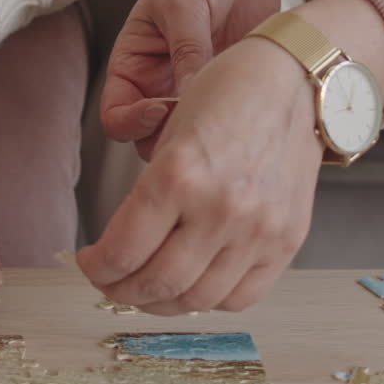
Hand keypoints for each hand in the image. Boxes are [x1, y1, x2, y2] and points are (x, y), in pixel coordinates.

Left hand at [79, 37, 319, 313]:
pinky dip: (209, 300)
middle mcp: (219, 207)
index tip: (90, 262)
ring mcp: (257, 229)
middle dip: (121, 290)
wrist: (294, 81)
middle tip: (110, 282)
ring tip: (147, 289)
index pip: (123, 251)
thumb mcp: (169, 135)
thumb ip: (147, 196)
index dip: (96, 268)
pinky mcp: (286, 241)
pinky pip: (241, 297)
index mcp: (179, 174)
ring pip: (196, 299)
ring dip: (161, 302)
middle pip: (157, 283)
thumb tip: (122, 251)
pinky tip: (193, 285)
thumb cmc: (226, 96)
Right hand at [101, 0, 282, 158]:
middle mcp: (159, 86)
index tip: (163, 108)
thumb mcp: (184, 3)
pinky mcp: (230, 90)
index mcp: (133, 66)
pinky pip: (226, 120)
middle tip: (201, 115)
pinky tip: (249, 103)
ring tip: (227, 110)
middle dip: (172, 135)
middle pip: (151, 138)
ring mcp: (195, 91)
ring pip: (190, 135)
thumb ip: (187, 51)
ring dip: (204, 131)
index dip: (134, 122)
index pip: (116, 116)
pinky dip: (235, 121)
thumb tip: (191, 97)